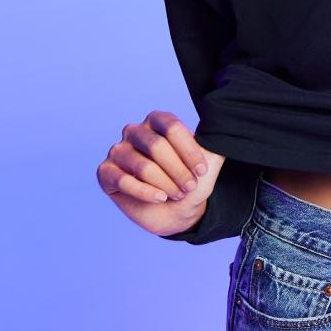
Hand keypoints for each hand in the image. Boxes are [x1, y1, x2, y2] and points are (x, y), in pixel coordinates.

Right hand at [97, 110, 225, 235]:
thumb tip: (225, 120)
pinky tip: (160, 198)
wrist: (178, 211)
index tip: (202, 171)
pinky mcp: (105, 172)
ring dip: (165, 185)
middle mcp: (135, 130)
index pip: (172, 128)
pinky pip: (123, 181)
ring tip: (176, 195)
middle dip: (178, 172)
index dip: (189, 151)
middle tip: (189, 188)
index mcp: (158, 120)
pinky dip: (146, 193)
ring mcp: (118, 150)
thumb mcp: (209, 161)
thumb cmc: (192, 181)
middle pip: (157, 146)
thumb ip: (214, 142)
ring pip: (142, 166)